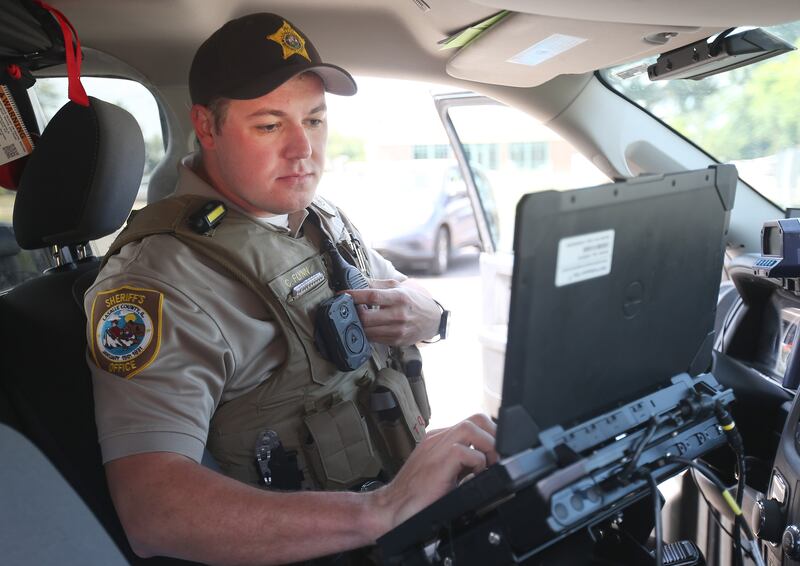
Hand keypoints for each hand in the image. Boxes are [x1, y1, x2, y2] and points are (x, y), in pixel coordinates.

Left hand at [344, 279, 440, 345]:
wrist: (432, 320)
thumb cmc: (413, 300)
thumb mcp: (399, 286)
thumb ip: (377, 284)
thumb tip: (357, 280)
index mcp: (399, 297)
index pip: (371, 296)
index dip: (354, 295)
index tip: (342, 294)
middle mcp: (399, 315)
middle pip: (366, 317)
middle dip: (354, 313)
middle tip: (350, 308)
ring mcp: (398, 330)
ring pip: (367, 331)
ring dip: (359, 324)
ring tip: (359, 317)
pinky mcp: (397, 341)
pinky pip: (374, 339)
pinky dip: (367, 332)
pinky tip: (369, 326)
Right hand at [369, 414, 497, 533]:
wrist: (392, 509)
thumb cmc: (416, 496)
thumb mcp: (445, 474)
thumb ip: (463, 465)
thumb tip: (488, 466)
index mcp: (440, 440)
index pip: (473, 424)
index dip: (491, 435)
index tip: (498, 454)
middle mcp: (437, 439)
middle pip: (475, 419)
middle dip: (494, 436)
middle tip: (499, 457)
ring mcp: (435, 448)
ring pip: (470, 428)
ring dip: (488, 446)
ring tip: (490, 465)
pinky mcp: (437, 462)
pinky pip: (465, 451)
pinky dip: (477, 463)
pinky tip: (474, 477)